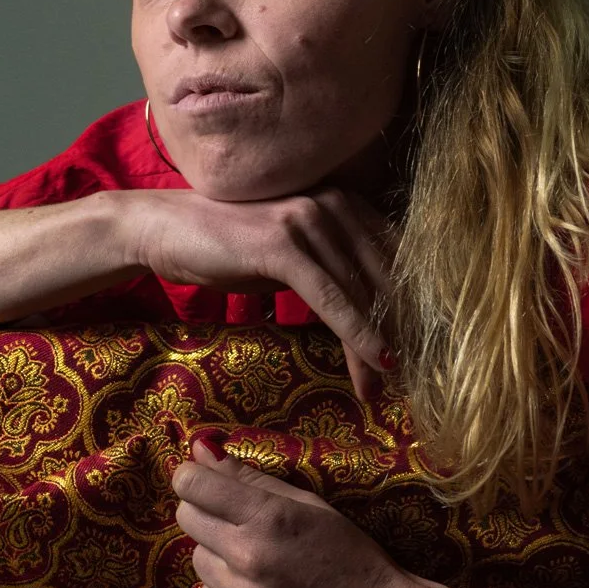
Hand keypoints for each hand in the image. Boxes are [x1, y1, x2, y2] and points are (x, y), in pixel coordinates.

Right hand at [125, 186, 396, 399]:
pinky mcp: (283, 245)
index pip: (394, 258)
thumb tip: (370, 307)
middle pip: (383, 278)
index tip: (423, 347)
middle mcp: (334, 203)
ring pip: (359, 294)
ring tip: (387, 385)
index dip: (411, 305)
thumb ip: (331, 267)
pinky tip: (377, 364)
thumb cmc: (228, 245)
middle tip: (415, 376)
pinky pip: (331, 299)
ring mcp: (309, 219)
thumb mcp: (292, 254)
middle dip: (400, 331)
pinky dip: (358, 334)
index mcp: (344, 202)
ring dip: (378, 345)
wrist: (164, 229)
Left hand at [171, 441, 428, 587]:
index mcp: (269, 517)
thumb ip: (252, 477)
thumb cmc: (354, 557)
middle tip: (241, 525)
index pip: (193, 485)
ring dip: (219, 557)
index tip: (203, 484)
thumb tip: (200, 450)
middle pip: (188, 520)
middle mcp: (249, 558)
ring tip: (258, 564)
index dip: (194, 480)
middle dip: (207, 516)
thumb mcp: (311, 507)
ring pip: (199, 562)